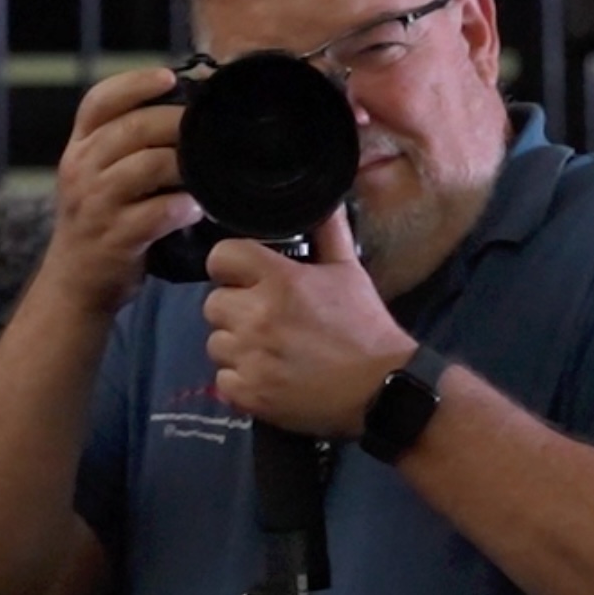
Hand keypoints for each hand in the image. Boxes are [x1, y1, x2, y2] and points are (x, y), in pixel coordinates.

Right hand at [38, 68, 200, 319]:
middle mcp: (81, 169)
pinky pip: (158, 212)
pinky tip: (198, 208)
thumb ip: (124, 143)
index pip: (99, 101)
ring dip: (185, 163)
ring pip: (147, 166)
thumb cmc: (98, 221)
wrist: (74, 282)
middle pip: (132, 128)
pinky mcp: (115, 237)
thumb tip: (183, 109)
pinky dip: (184, 207)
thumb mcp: (95, 174)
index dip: (135, 83)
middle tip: (206, 125)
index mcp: (78, 147)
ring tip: (206, 168)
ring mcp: (96, 204)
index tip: (169, 77)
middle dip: (176, 121)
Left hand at [201, 212, 415, 439]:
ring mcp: (250, 357)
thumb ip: (329, 232)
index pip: (220, 258)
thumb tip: (326, 201)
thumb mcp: (350, 272)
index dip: (230, 266)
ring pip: (216, 343)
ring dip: (236, 347)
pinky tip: (268, 377)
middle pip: (213, 304)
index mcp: (279, 280)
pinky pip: (223, 380)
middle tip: (264, 319)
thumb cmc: (365, 327)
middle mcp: (257, 316)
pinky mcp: (249, 393)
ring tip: (268, 351)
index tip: (244, 277)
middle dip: (234, 310)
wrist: (380, 389)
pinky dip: (241, 381)